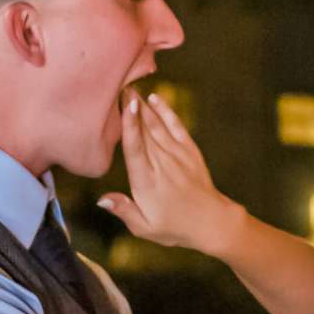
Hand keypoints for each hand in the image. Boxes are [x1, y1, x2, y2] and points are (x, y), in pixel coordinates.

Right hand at [97, 90, 243, 255]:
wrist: (211, 222)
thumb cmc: (174, 227)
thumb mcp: (144, 228)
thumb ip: (124, 210)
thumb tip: (102, 200)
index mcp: (147, 182)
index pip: (135, 149)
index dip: (131, 126)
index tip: (128, 105)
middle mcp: (162, 164)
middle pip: (144, 131)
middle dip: (133, 107)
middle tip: (120, 85)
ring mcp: (177, 156)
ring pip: (158, 126)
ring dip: (145, 106)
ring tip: (131, 87)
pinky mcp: (189, 151)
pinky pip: (176, 127)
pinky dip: (166, 112)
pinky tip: (156, 98)